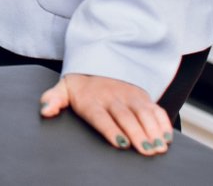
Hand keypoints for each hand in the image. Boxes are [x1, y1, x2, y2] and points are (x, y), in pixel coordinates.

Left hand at [40, 74, 173, 155]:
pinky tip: (167, 137)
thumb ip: (53, 99)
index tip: (120, 143)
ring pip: (143, 113)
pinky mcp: (143, 97)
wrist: (99, 62)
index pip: (101, 116)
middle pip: (125, 117)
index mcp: (91, 99)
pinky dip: (163, 122)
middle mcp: (112, 97)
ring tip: (158, 147)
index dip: (111, 130)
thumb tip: (45, 111)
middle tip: (146, 150)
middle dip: (137, 134)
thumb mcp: (63, 89)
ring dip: (153, 130)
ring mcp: (129, 96)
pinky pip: (155, 108)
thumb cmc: (81, 86)